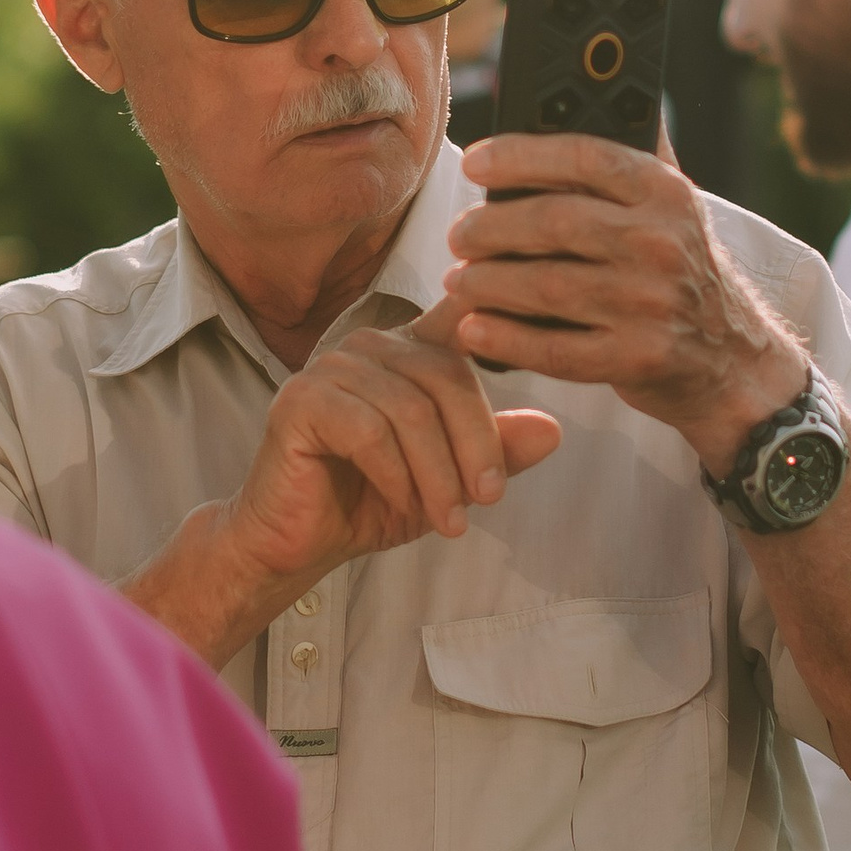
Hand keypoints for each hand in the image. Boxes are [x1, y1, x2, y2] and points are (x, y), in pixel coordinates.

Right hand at [126, 303, 561, 666]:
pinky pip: (368, 430)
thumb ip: (497, 453)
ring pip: (411, 410)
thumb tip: (554, 430)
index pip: (461, 318)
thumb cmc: (370, 502)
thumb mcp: (450, 481)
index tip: (540, 315)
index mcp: (407, 349)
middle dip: (476, 445)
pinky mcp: (299, 400)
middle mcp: (369, 344)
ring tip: (449, 520)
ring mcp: (330, 366)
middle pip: (446, 376)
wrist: (296, 542)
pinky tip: (402, 504)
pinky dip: (396, 475)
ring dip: (438, 474)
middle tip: (488, 501)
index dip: (496, 308)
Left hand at [448, 135, 808, 469]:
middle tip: (459, 234)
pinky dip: (505, 338)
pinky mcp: (636, 359)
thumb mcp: (676, 207)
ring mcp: (650, 306)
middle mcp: (661, 244)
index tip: (476, 163)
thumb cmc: (686, 273)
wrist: (736, 360)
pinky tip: (473, 328)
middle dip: (489, 227)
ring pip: (545, 286)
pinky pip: (553, 348)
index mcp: (666, 195)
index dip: (521, 155)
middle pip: (553, 222)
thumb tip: (592, 89)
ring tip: (459, 279)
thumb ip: (638, 153)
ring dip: (486, 283)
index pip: (585, 157)